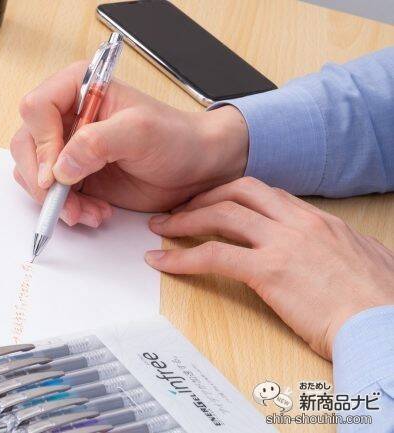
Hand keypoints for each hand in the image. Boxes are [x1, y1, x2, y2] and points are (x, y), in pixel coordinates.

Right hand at [10, 61, 248, 226]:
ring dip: (55, 200)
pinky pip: (52, 195)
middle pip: (26, 144)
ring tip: (87, 212)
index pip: (36, 108)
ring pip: (34, 173)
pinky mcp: (75, 176)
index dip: (41, 142)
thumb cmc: (175, 139)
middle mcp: (68, 116)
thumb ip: (96, 142)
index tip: (56, 172)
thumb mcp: (139, 132)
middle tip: (64, 202)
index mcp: (79, 88)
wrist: (195, 168)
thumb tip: (58, 168)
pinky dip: (67, 209)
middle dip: (42, 179)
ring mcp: (68, 148)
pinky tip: (94, 213)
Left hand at [144, 177, 393, 359]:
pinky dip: (181, 257)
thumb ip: (342, 246)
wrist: (384, 326)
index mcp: (319, 220)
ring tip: (161, 227)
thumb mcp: (367, 259)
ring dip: (184, 218)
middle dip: (204, 197)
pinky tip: (162, 262)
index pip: (267, 194)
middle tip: (181, 208)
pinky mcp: (268, 270)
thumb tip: (339, 248)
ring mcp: (282, 243)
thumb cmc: (379, 303)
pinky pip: (213, 255)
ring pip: (220, 215)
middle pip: (238, 191)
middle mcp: (298, 222)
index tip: (215, 204)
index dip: (233, 196)